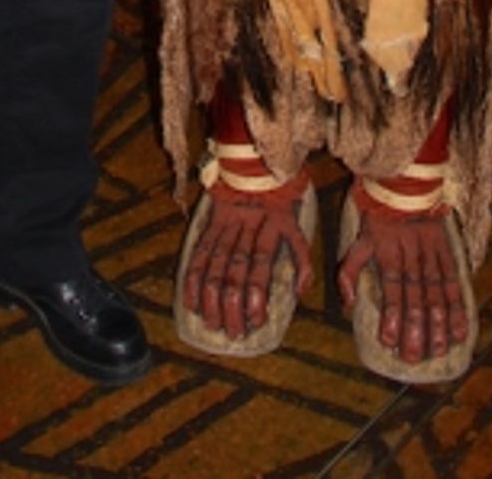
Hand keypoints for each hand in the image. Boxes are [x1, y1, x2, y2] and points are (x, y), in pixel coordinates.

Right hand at [182, 193, 314, 339]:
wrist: (257, 158)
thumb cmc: (281, 194)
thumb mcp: (297, 221)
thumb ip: (301, 256)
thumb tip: (300, 291)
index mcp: (271, 226)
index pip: (261, 266)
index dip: (257, 295)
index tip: (257, 321)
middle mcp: (246, 226)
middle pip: (235, 270)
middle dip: (232, 305)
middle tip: (233, 332)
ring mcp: (226, 223)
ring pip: (214, 264)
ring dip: (211, 297)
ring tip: (212, 323)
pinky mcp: (211, 220)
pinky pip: (199, 250)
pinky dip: (192, 277)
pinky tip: (190, 300)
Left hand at [337, 200, 468, 365]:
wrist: (405, 184)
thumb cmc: (378, 217)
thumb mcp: (358, 241)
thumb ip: (349, 272)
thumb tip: (347, 305)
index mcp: (388, 256)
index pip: (391, 291)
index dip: (391, 316)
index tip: (390, 341)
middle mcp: (411, 258)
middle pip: (414, 297)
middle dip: (414, 328)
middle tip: (414, 356)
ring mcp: (431, 255)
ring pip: (436, 293)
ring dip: (438, 323)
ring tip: (439, 349)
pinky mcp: (446, 252)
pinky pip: (454, 281)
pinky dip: (458, 306)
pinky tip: (461, 329)